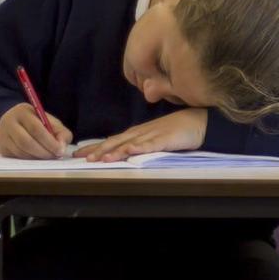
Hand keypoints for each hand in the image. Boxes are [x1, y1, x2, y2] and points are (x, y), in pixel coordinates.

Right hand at [0, 104, 72, 158]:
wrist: (18, 123)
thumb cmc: (39, 123)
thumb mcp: (52, 123)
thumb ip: (61, 133)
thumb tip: (61, 147)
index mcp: (22, 111)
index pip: (36, 129)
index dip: (49, 142)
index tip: (60, 150)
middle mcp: (8, 122)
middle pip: (26, 142)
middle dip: (43, 152)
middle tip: (55, 156)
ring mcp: (2, 135)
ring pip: (20, 151)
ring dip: (37, 157)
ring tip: (49, 156)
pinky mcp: (1, 147)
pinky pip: (16, 157)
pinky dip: (30, 159)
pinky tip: (39, 157)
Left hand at [75, 108, 208, 161]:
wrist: (199, 121)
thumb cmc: (177, 130)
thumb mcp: (154, 136)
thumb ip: (140, 143)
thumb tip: (123, 152)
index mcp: (138, 133)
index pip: (112, 140)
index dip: (95, 146)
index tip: (79, 154)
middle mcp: (141, 132)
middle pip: (116, 141)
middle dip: (99, 150)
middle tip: (82, 158)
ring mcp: (153, 135)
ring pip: (130, 143)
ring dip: (115, 151)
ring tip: (101, 158)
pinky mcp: (166, 139)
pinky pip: (151, 144)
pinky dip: (139, 147)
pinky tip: (130, 151)